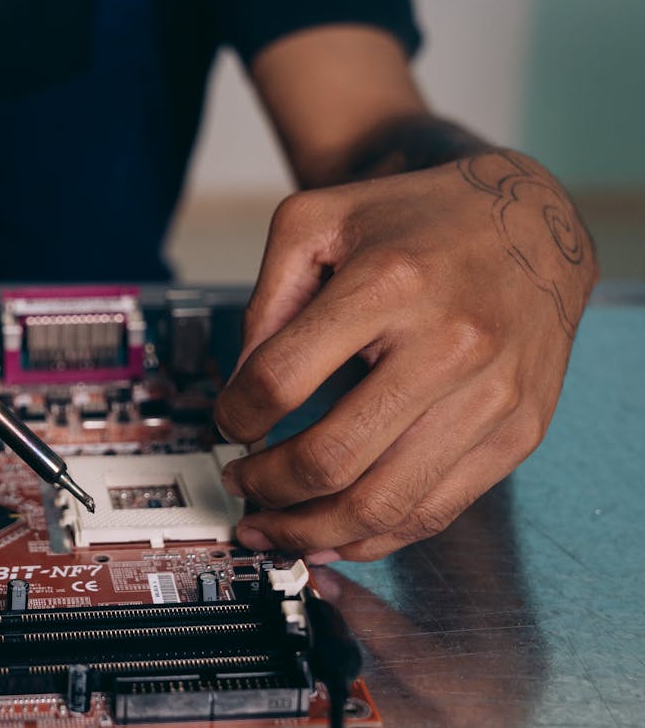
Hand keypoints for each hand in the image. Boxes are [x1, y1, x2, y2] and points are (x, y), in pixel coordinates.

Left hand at [215, 151, 597, 560]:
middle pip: (332, 457)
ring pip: (384, 502)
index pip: (280, 379)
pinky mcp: (518, 432)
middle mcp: (449, 344)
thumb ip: (266, 302)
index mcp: (388, 283)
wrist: (532, 225)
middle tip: (239, 487)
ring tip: (273, 530)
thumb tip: (240, 394)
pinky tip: (334, 535)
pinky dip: (375, 537)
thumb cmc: (414, 221)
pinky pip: (437, 510)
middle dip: (267, 487)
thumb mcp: (316, 222)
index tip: (227, 423)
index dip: (236, 415)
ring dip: (312, 531)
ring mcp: (491, 396)